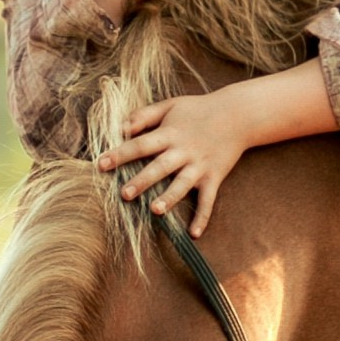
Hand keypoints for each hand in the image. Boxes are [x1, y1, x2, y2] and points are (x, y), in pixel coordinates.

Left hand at [98, 86, 255, 238]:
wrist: (239, 114)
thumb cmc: (199, 110)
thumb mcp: (170, 105)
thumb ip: (145, 115)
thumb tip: (122, 128)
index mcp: (170, 133)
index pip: (140, 144)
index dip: (120, 154)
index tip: (101, 164)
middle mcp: (184, 151)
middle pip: (159, 167)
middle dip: (142, 181)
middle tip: (124, 194)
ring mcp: (200, 166)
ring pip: (182, 185)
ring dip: (170, 198)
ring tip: (156, 211)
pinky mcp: (214, 177)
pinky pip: (208, 200)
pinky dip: (202, 217)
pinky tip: (194, 234)